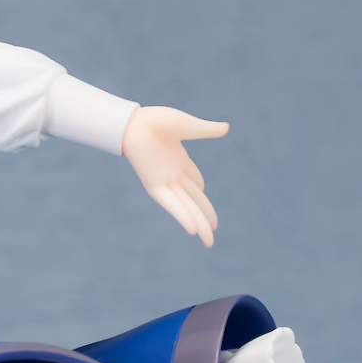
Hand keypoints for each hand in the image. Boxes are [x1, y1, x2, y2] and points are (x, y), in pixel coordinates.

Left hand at [121, 106, 227, 246]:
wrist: (135, 122)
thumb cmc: (156, 120)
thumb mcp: (187, 126)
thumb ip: (206, 130)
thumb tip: (226, 129)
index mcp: (180, 161)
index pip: (195, 182)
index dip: (201, 191)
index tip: (203, 196)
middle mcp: (173, 174)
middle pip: (194, 200)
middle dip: (206, 216)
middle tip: (215, 231)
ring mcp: (165, 181)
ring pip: (187, 207)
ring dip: (199, 224)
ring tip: (209, 242)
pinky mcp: (155, 186)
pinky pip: (172, 205)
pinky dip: (182, 216)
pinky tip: (193, 230)